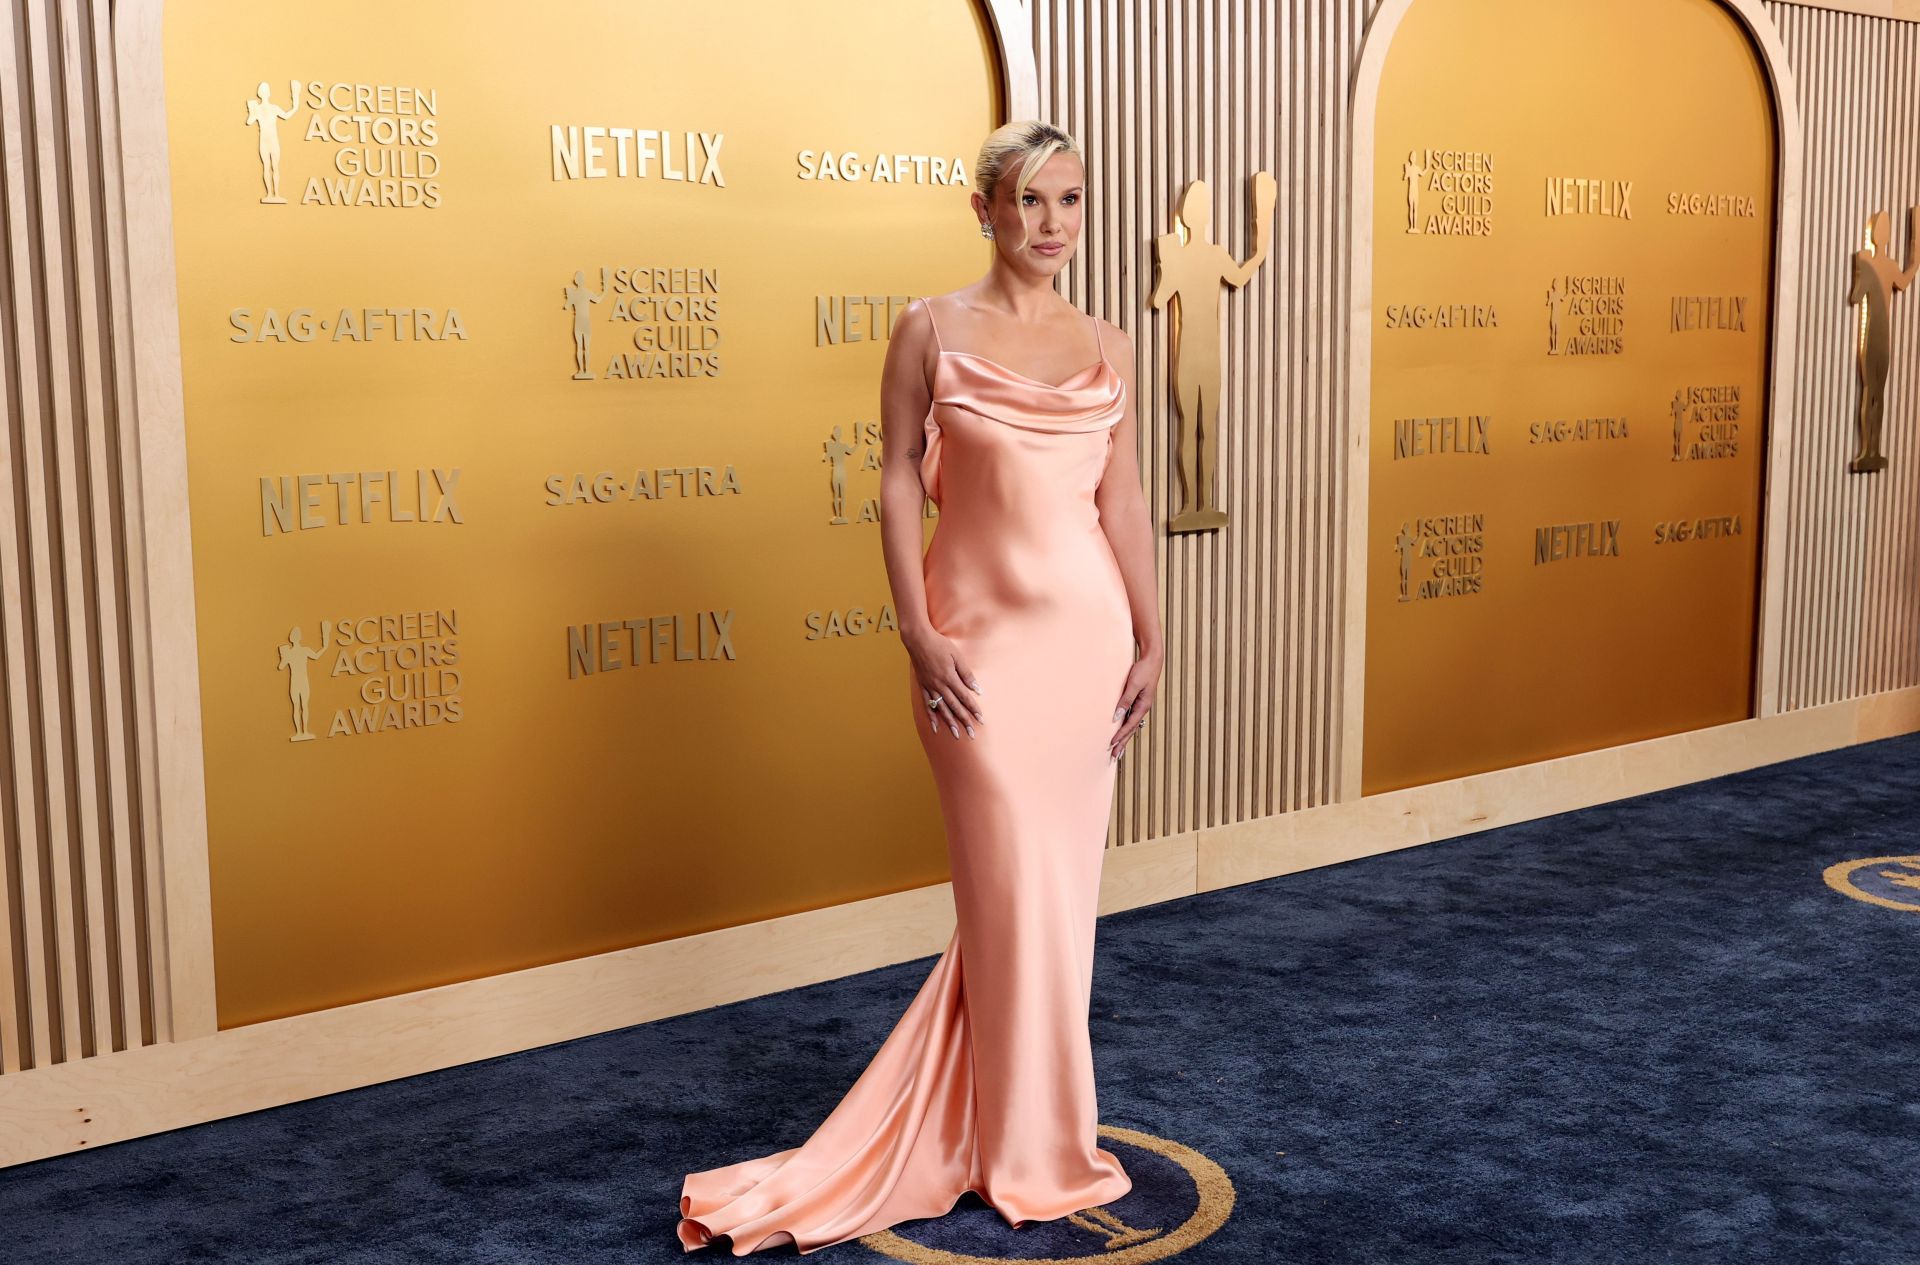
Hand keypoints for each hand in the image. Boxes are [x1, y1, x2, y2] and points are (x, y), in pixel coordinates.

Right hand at [904, 625, 983, 739]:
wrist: (918, 640)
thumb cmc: (939, 645)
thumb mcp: (957, 656)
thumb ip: (966, 674)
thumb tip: (977, 689)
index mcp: (949, 678)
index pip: (965, 697)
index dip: (973, 709)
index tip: (980, 719)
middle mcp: (939, 686)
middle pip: (954, 707)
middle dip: (964, 721)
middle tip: (972, 734)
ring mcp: (930, 687)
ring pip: (942, 709)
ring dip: (950, 723)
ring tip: (956, 735)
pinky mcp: (923, 687)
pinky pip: (928, 705)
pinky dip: (932, 717)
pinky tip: (936, 727)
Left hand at [1108, 650, 1161, 760]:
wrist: (1152, 659)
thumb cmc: (1143, 670)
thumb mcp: (1133, 684)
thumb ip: (1125, 701)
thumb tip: (1116, 717)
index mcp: (1143, 706)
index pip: (1130, 725)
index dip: (1120, 735)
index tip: (1111, 745)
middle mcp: (1143, 708)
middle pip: (1131, 730)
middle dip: (1123, 744)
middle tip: (1114, 757)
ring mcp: (1141, 706)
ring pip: (1131, 726)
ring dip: (1124, 738)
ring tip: (1118, 751)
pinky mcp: (1138, 702)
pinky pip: (1131, 719)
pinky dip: (1126, 728)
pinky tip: (1122, 733)